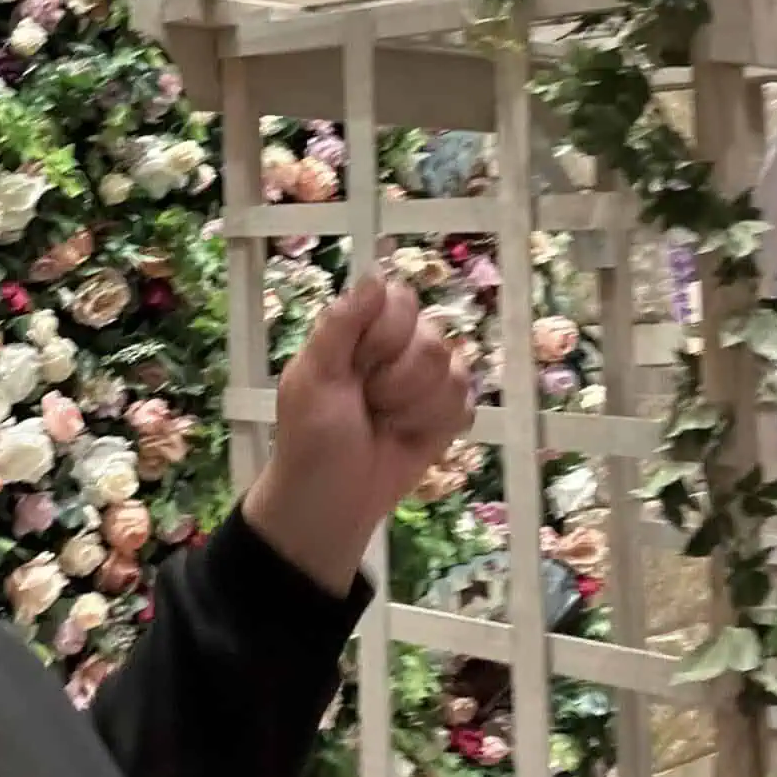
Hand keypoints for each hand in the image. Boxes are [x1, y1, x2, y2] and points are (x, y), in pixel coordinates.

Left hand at [244, 277, 472, 598]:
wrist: (334, 501)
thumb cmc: (311, 437)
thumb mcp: (312, 377)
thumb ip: (340, 324)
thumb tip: (375, 276)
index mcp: (360, 327)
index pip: (400, 300)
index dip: (386, 334)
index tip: (359, 364)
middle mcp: (398, 345)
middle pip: (432, 337)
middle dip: (399, 380)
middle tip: (368, 403)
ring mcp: (426, 378)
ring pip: (454, 370)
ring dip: (416, 406)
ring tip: (385, 423)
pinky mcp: (447, 411)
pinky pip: (465, 400)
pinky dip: (436, 424)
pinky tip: (409, 436)